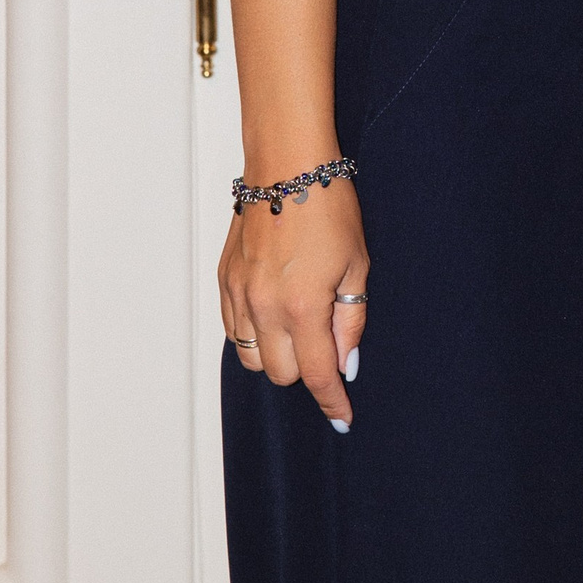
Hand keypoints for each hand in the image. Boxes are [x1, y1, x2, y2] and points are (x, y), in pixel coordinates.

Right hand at [219, 177, 369, 428]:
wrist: (288, 164)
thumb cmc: (328, 205)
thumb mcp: (357, 264)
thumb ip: (351, 320)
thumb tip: (345, 364)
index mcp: (302, 305)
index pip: (317, 373)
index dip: (333, 401)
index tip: (343, 418)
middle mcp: (264, 306)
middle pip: (282, 375)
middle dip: (308, 369)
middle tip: (327, 341)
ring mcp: (239, 294)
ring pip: (253, 359)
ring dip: (278, 354)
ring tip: (299, 325)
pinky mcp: (225, 281)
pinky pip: (234, 331)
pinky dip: (254, 335)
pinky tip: (274, 314)